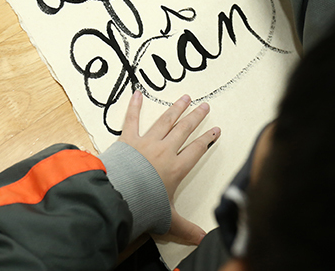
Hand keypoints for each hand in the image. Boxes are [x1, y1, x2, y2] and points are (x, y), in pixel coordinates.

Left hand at [119, 91, 220, 244]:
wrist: (119, 196)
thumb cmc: (143, 206)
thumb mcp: (168, 219)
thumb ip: (187, 228)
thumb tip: (204, 241)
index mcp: (176, 168)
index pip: (197, 150)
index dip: (208, 139)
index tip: (215, 130)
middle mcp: (164, 151)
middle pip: (184, 130)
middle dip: (196, 117)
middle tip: (204, 106)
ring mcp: (146, 143)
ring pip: (165, 121)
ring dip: (176, 109)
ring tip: (184, 98)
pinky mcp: (128, 140)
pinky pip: (132, 119)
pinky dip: (134, 106)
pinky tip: (137, 93)